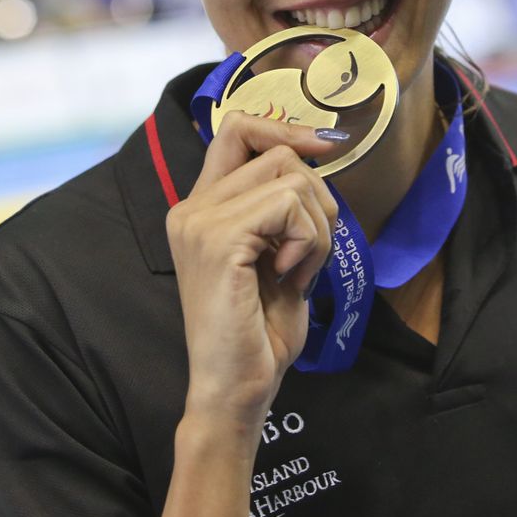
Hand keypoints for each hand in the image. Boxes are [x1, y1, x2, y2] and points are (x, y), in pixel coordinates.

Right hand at [166, 112, 342, 434]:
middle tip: (307, 256)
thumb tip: (317, 158)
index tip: (325, 146)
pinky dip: (309, 242)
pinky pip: (290, 206)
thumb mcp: (277, 256)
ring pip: (291, 179)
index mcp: (200, 207)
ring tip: (296, 272)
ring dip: (316, 228)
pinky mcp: (218, 240)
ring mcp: (200, 222)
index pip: (236, 129)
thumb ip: (283, 209)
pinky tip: (291, 278)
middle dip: (317, 202)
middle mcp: (191, 207)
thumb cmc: (258, 333)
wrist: (235, 389)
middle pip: (279, 155)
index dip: (284, 127)